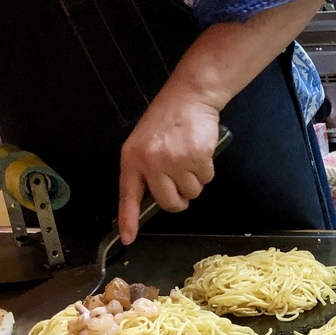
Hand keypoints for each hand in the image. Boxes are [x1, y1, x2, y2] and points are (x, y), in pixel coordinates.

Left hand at [117, 86, 220, 243]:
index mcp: (133, 159)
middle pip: (169, 202)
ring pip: (192, 192)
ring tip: (188, 156)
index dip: (128, 219)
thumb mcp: (145, 143)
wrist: (189, 96)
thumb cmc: (167, 120)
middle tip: (180, 179)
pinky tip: (199, 151)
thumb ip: (145, 170)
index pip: (128, 195)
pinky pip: (206, 179)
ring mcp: (175, 160)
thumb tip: (151, 200)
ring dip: (194, 180)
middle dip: (179, 198)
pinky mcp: (197, 157)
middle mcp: (151, 162)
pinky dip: (206, 169)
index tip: (128, 238)